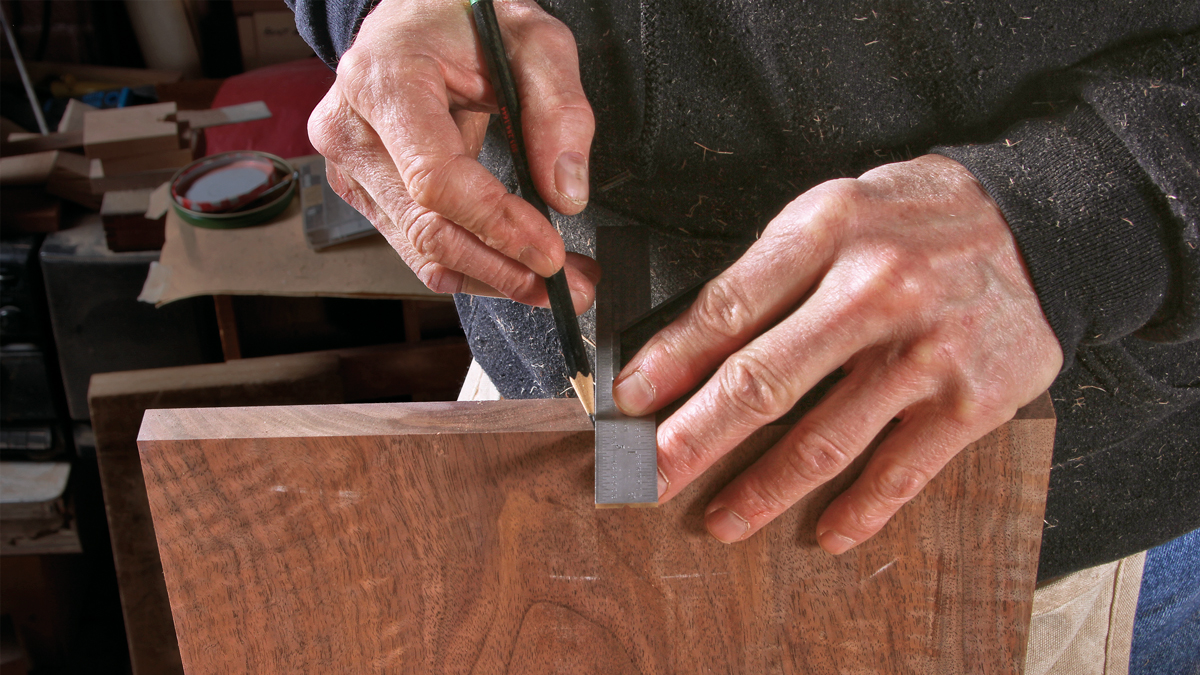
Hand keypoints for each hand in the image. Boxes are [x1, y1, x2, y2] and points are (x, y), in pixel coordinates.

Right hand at [308, 0, 598, 312]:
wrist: (416, 17)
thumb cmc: (465, 20)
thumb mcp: (532, 38)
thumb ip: (559, 109)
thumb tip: (566, 194)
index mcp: (384, 81)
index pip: (435, 178)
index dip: (497, 224)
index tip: (551, 252)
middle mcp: (352, 130)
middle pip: (428, 228)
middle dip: (505, 268)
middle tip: (572, 286)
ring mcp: (352, 168)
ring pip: (424, 252)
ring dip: (495, 278)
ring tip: (556, 284)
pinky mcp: (366, 193)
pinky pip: (419, 249)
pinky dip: (473, 268)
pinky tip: (517, 270)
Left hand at [613, 155, 1062, 552]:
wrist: (1039, 225)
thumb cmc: (914, 221)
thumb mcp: (834, 213)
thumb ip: (767, 274)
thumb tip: (686, 349)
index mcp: (828, 232)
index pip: (729, 308)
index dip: (670, 363)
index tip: (629, 403)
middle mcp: (876, 290)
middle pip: (763, 382)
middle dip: (693, 439)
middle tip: (648, 478)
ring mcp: (927, 352)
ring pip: (823, 441)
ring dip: (761, 491)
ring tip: (720, 520)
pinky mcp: (974, 402)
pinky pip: (901, 472)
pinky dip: (858, 511)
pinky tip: (823, 533)